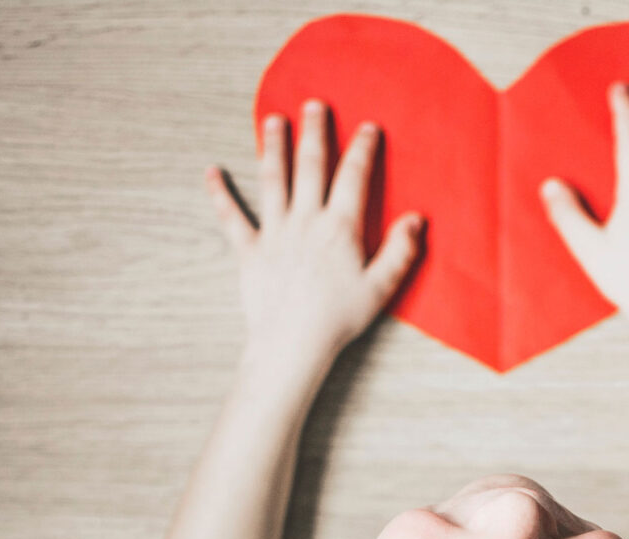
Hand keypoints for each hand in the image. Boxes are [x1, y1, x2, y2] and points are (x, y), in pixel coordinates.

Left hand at [205, 98, 424, 391]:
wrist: (294, 342)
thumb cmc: (339, 319)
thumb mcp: (381, 288)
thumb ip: (400, 251)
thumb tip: (416, 220)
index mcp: (340, 228)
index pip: (354, 177)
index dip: (363, 149)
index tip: (368, 128)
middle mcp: (306, 221)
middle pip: (310, 166)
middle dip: (314, 132)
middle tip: (314, 106)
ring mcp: (275, 233)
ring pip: (272, 179)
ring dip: (273, 147)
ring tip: (273, 121)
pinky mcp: (250, 251)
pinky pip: (231, 217)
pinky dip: (220, 194)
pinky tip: (211, 172)